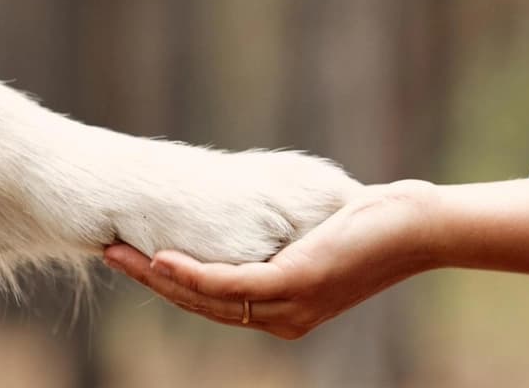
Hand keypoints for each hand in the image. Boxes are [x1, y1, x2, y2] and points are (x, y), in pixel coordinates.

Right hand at [103, 180, 438, 338]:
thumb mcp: (314, 235)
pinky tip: (160, 259)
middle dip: (151, 281)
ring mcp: (289, 306)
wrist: (419, 228)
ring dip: (158, 277)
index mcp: (284, 310)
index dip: (171, 283)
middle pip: (202, 304)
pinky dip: (192, 274)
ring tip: (119, 253)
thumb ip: (280, 235)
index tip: (135, 257)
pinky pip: (231, 285)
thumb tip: (252, 210)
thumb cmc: (372, 225)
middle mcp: (283, 318)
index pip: (214, 301)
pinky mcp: (296, 284)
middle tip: (110, 253)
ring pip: (209, 298)